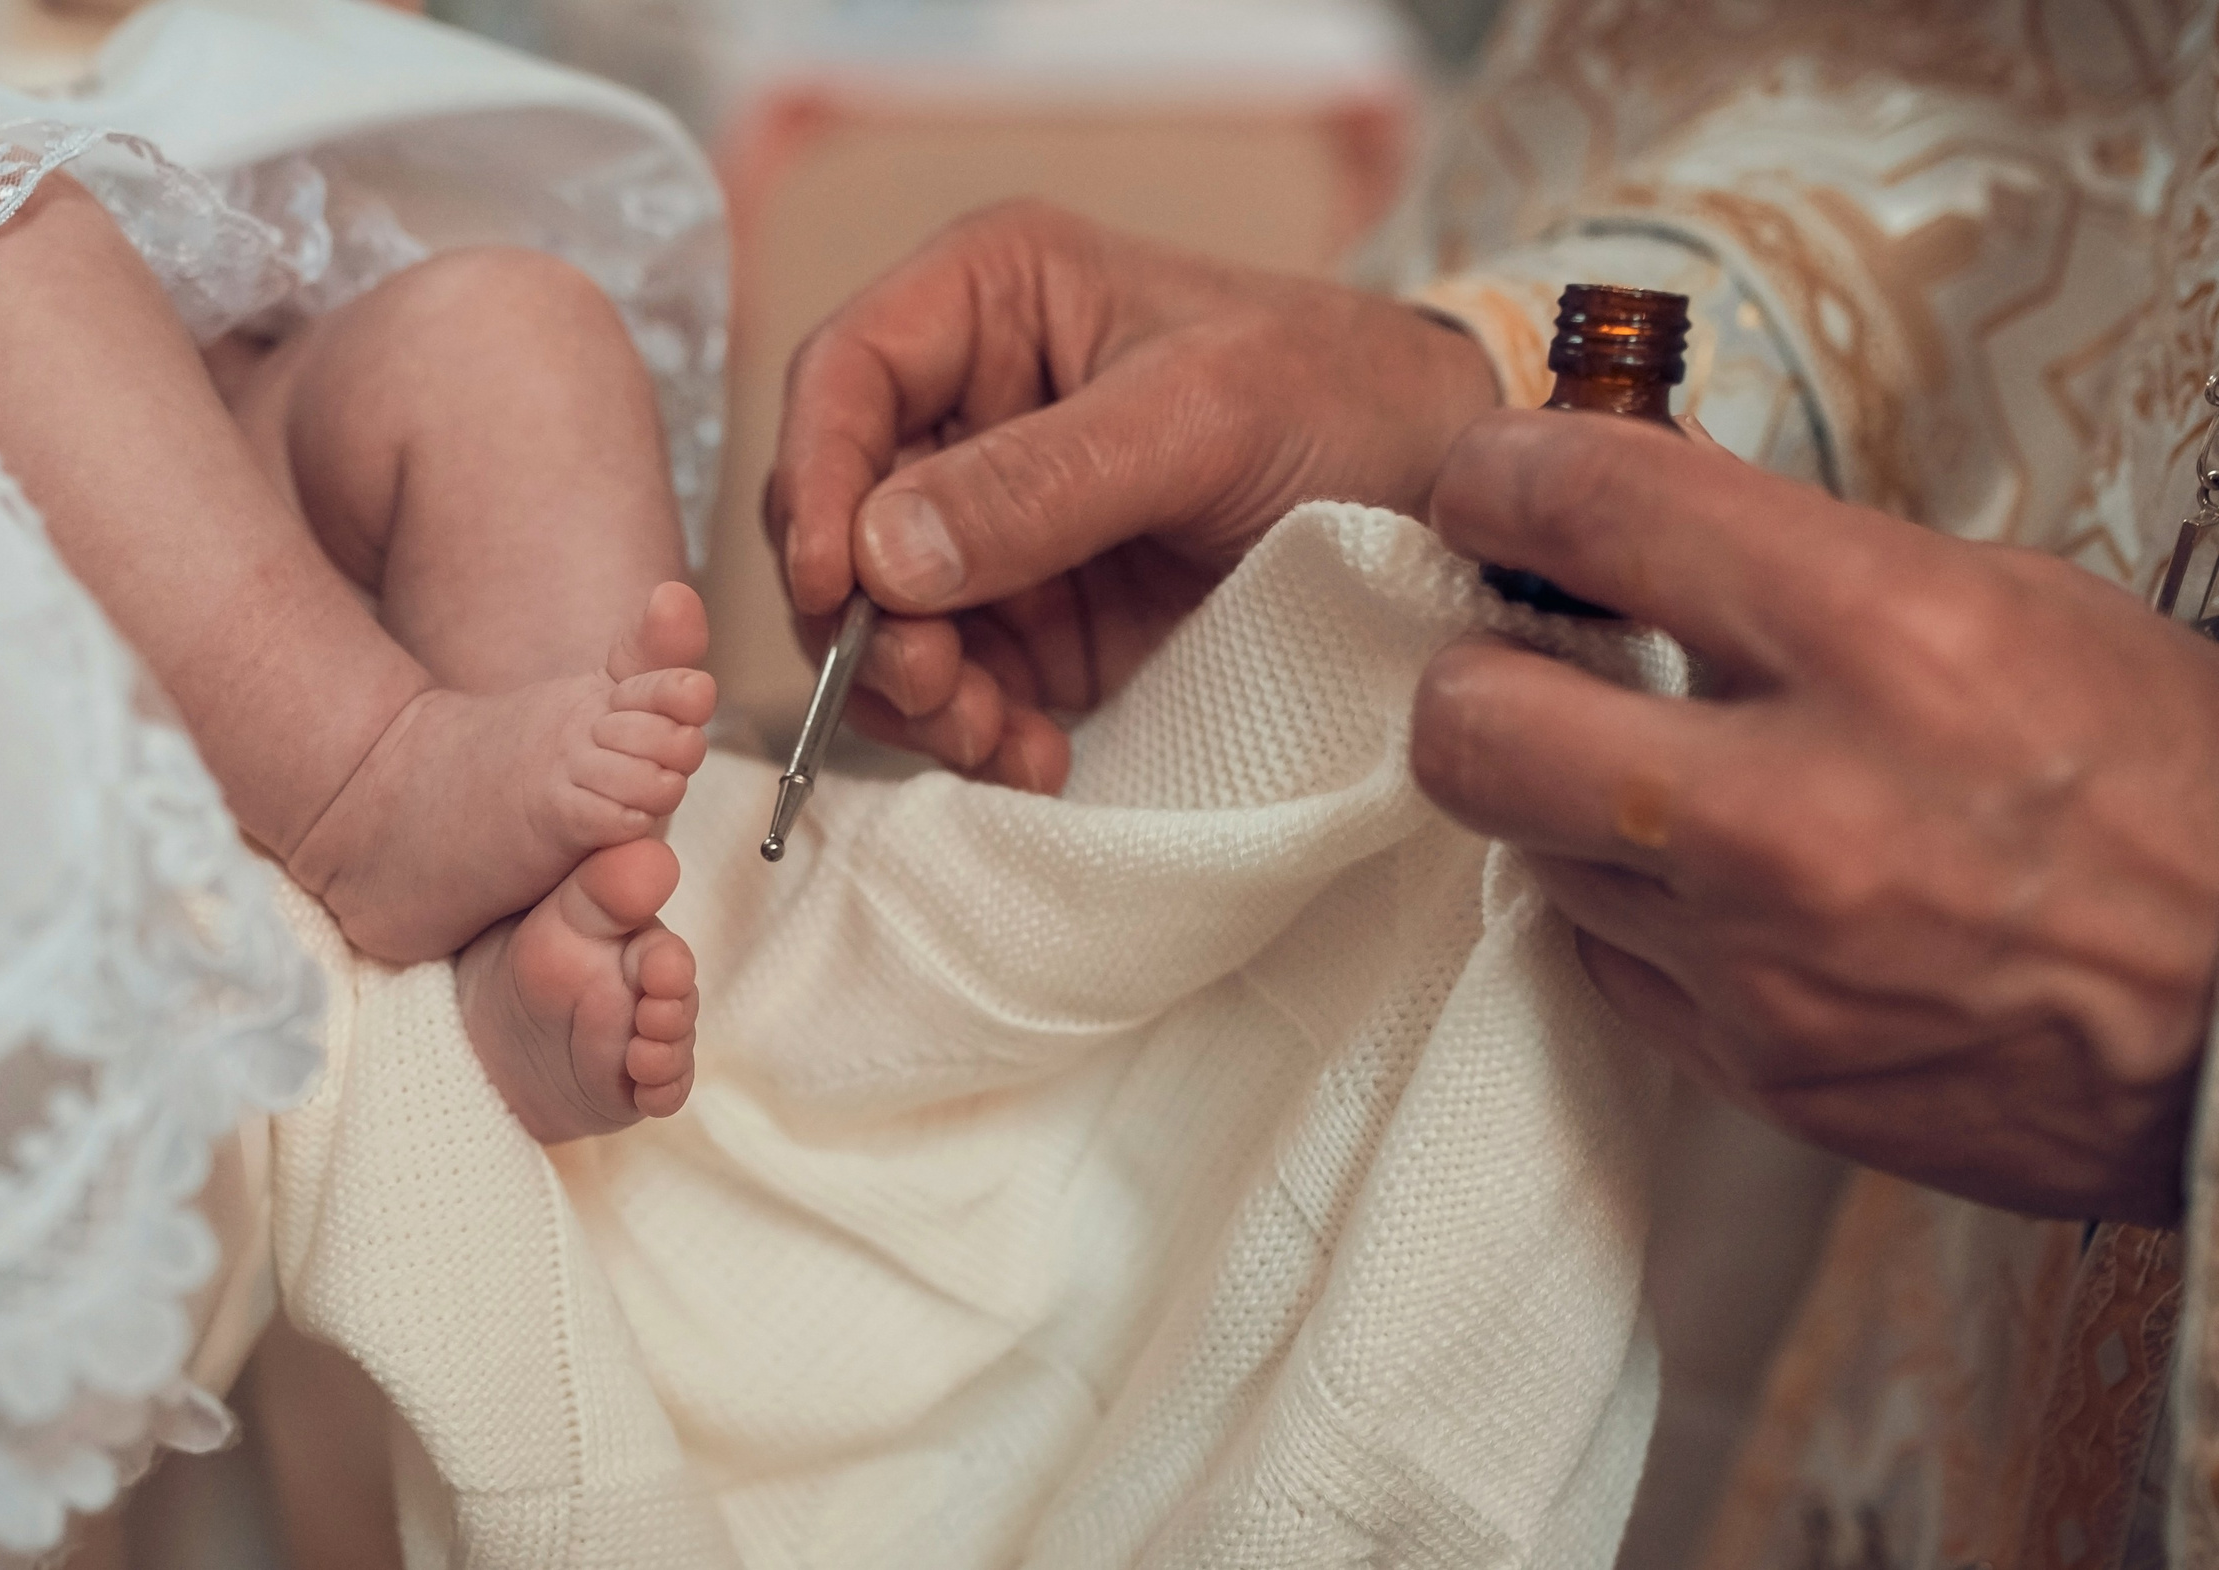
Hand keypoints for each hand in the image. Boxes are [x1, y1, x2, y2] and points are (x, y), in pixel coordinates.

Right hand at [767, 200, 1498, 791]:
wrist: (1453, 506)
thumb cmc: (1346, 397)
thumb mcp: (1205, 414)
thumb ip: (1043, 480)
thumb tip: (881, 555)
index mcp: (988, 305)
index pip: (841, 380)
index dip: (810, 480)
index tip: (833, 580)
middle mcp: (968, 415)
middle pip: (836, 521)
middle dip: (867, 619)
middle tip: (935, 688)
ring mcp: (994, 530)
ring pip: (880, 624)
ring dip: (918, 697)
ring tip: (996, 738)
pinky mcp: (1036, 626)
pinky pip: (955, 691)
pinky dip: (974, 737)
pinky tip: (1034, 758)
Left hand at [1411, 411, 2218, 1224]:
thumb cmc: (2167, 789)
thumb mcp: (2008, 606)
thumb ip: (1796, 561)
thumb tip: (1626, 507)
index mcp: (1888, 641)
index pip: (1596, 509)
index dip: (1499, 480)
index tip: (1484, 487)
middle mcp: (1799, 811)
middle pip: (1471, 722)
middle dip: (1473, 678)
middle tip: (1520, 662)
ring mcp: (1764, 964)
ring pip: (1530, 851)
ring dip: (1572, 804)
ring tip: (1677, 785)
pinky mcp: (1760, 1070)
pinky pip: (1604, 962)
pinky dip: (1640, 915)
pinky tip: (1725, 893)